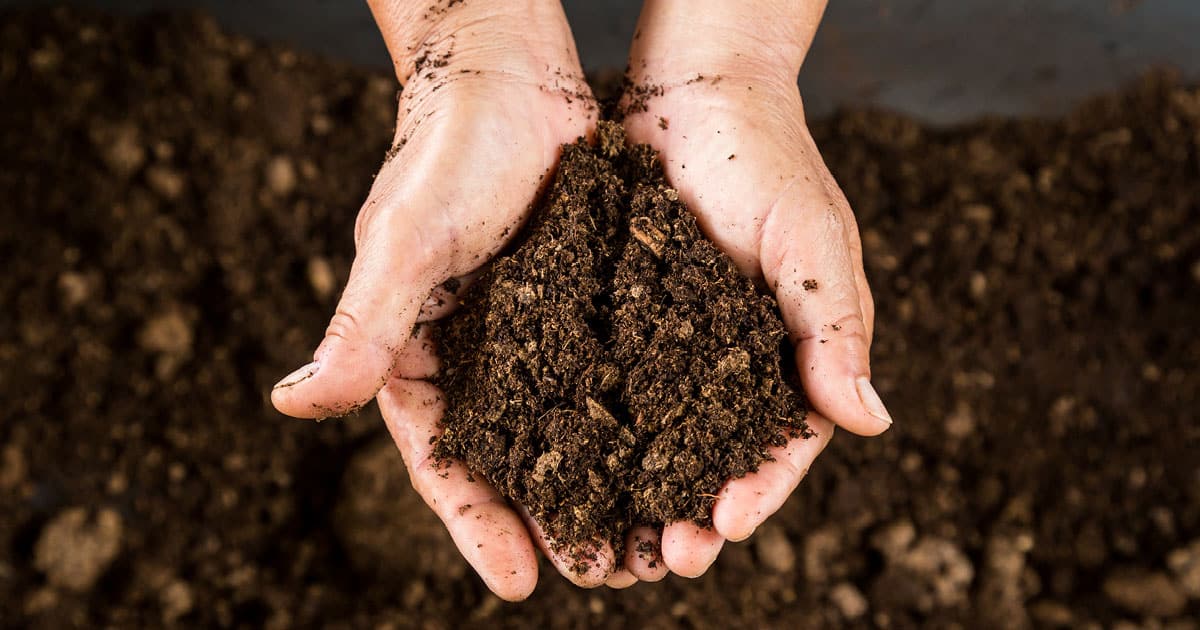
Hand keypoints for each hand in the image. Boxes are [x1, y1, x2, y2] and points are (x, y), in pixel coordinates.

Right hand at [270, 0, 607, 598]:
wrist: (508, 69)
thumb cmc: (445, 148)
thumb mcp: (405, 242)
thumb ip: (361, 327)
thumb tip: (291, 405)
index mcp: (415, 352)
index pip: (442, 458)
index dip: (476, 523)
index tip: (518, 583)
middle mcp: (473, 353)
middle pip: (510, 458)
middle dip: (549, 520)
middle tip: (599, 575)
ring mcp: (530, 331)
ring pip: (566, 426)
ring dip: (600, 482)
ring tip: (644, 538)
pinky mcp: (579, 301)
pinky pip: (607, 372)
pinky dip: (634, 417)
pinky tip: (673, 453)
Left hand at [614, 0, 892, 580]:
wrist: (692, 93)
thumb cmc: (767, 159)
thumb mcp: (811, 241)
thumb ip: (834, 327)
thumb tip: (872, 421)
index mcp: (790, 352)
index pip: (784, 441)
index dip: (758, 488)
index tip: (725, 526)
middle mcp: (730, 360)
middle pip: (716, 457)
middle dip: (693, 511)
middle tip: (664, 556)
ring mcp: (672, 346)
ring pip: (657, 438)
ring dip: (640, 493)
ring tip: (616, 540)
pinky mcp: (620, 322)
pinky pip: (607, 387)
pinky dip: (594, 434)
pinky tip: (568, 469)